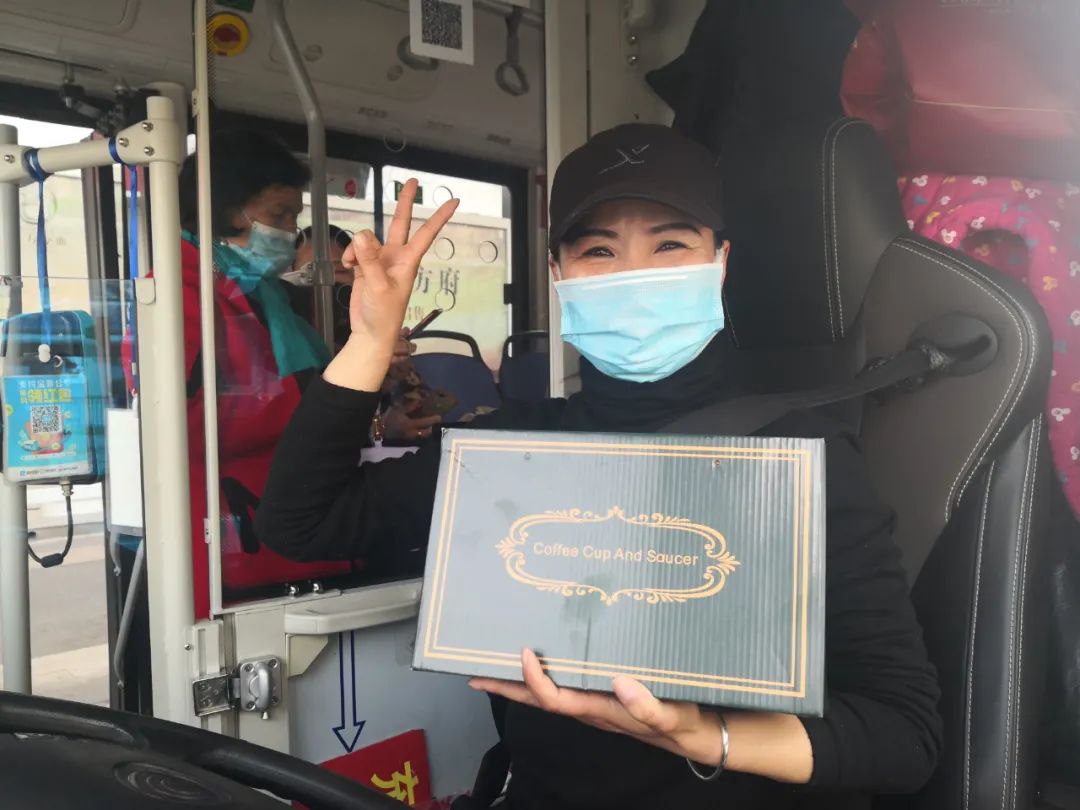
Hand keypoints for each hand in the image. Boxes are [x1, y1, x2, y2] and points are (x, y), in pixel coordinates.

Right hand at [324, 180, 456, 390]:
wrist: (370, 333)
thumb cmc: (384, 314)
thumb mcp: (378, 287)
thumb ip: (370, 260)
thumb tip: (361, 234)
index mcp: (408, 261)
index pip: (426, 234)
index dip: (439, 217)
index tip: (454, 201)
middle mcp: (396, 257)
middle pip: (400, 223)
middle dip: (404, 203)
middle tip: (412, 180)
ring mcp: (380, 260)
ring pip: (367, 239)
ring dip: (357, 247)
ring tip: (352, 265)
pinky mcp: (366, 267)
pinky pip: (356, 250)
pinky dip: (350, 256)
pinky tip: (348, 267)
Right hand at [383, 405, 440, 442]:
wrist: (378, 429)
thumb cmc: (388, 418)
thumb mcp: (399, 410)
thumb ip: (410, 407)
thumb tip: (419, 402)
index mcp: (411, 425)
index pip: (425, 423)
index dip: (433, 420)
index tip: (439, 417)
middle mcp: (412, 433)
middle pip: (426, 433)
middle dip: (432, 429)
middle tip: (435, 423)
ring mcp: (409, 438)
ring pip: (421, 436)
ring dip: (426, 432)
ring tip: (429, 426)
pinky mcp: (406, 439)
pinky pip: (416, 437)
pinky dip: (420, 433)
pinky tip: (420, 429)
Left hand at [469, 649, 725, 766]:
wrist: (695, 735)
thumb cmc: (681, 723)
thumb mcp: (671, 715)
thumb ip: (648, 704)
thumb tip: (620, 682)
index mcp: (599, 710)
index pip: (555, 699)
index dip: (535, 680)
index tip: (525, 653)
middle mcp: (588, 708)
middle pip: (538, 700)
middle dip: (507, 688)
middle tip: (474, 674)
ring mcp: (592, 703)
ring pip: (548, 694)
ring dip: (520, 683)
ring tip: (496, 666)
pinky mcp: (601, 696)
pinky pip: (564, 686)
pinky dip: (545, 675)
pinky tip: (541, 661)